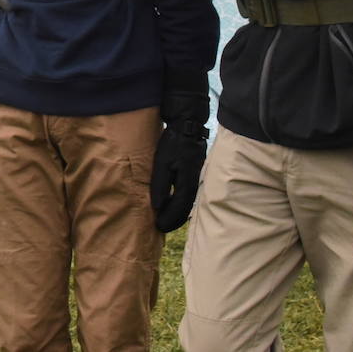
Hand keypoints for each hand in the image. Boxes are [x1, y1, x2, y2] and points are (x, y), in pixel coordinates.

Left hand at [149, 88, 209, 232]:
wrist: (187, 125)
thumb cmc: (174, 142)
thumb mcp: (162, 162)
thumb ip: (160, 185)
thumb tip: (158, 206)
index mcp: (187, 182)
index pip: (180, 207)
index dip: (170, 219)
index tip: (159, 227)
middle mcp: (194, 182)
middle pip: (185, 207)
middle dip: (174, 219)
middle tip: (161, 227)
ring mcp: (195, 176)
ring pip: (186, 200)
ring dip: (176, 211)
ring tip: (164, 218)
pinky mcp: (192, 171)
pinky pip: (186, 192)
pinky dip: (179, 201)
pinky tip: (170, 201)